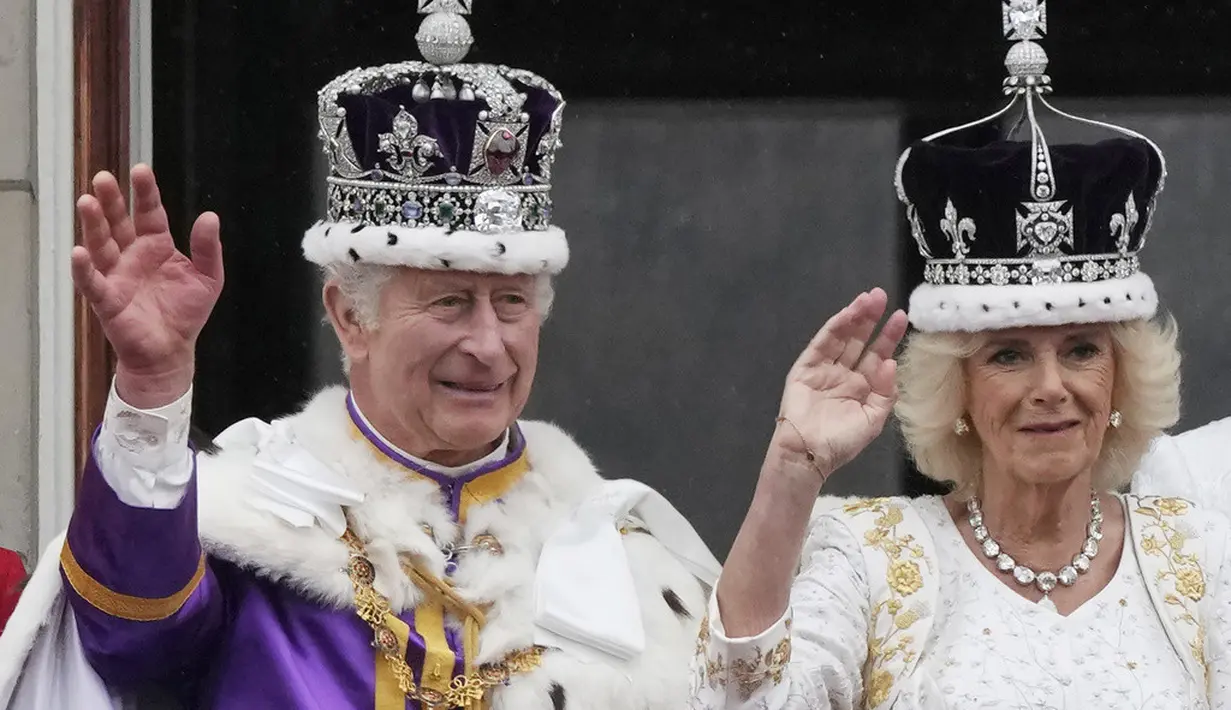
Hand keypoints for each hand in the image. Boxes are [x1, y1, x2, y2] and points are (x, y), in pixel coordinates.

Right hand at [71, 165, 223, 405]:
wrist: (172, 351)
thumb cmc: (186, 313)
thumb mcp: (209, 278)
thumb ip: (208, 248)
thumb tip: (210, 216)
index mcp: (157, 246)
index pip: (149, 213)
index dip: (145, 193)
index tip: (141, 170)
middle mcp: (132, 256)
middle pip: (119, 223)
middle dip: (111, 201)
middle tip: (102, 178)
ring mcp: (117, 275)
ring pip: (101, 245)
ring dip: (93, 225)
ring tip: (87, 202)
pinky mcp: (107, 300)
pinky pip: (93, 282)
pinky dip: (84, 268)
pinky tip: (80, 252)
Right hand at [771, 288, 907, 480]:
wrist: (810, 454)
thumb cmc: (842, 442)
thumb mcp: (873, 420)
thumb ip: (885, 393)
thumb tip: (891, 363)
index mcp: (862, 387)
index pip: (878, 355)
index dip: (889, 336)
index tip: (901, 316)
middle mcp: (845, 374)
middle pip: (860, 341)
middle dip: (871, 319)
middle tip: (882, 296)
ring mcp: (825, 369)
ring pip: (842, 337)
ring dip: (855, 317)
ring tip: (868, 299)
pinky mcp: (806, 367)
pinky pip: (823, 343)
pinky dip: (835, 327)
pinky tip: (848, 314)